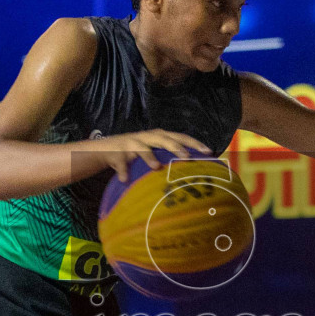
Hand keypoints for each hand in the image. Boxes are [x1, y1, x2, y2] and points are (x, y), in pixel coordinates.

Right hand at [84, 129, 210, 180]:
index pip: (180, 136)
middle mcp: (146, 137)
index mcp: (159, 136)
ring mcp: (131, 144)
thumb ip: (170, 157)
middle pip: (164, 138)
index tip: (209, 152)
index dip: (194, 143)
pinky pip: (121, 163)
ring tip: (156, 167)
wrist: (106, 149)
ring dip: (149, 157)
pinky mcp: (117, 154)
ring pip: (142, 148)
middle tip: (187, 158)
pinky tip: (125, 179)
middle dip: (176, 147)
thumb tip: (194, 168)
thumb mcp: (155, 151)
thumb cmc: (137, 153)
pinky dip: (123, 171)